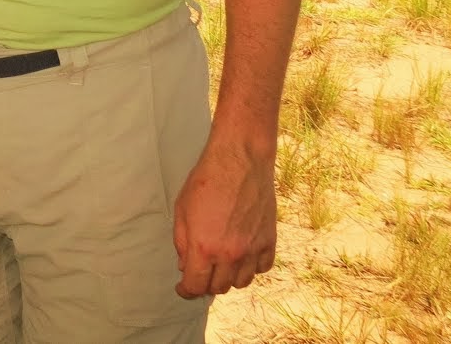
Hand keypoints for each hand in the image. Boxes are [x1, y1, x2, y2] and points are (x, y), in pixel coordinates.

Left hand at [172, 136, 276, 296]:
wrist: (240, 160)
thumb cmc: (206, 181)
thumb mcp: (181, 210)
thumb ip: (181, 243)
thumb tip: (185, 266)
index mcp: (203, 247)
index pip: (196, 286)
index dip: (186, 291)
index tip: (183, 288)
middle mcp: (230, 254)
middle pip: (218, 287)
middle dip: (206, 283)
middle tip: (201, 273)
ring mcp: (252, 249)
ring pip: (242, 282)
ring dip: (229, 277)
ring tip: (221, 264)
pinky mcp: (269, 241)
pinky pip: (262, 268)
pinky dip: (251, 267)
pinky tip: (243, 256)